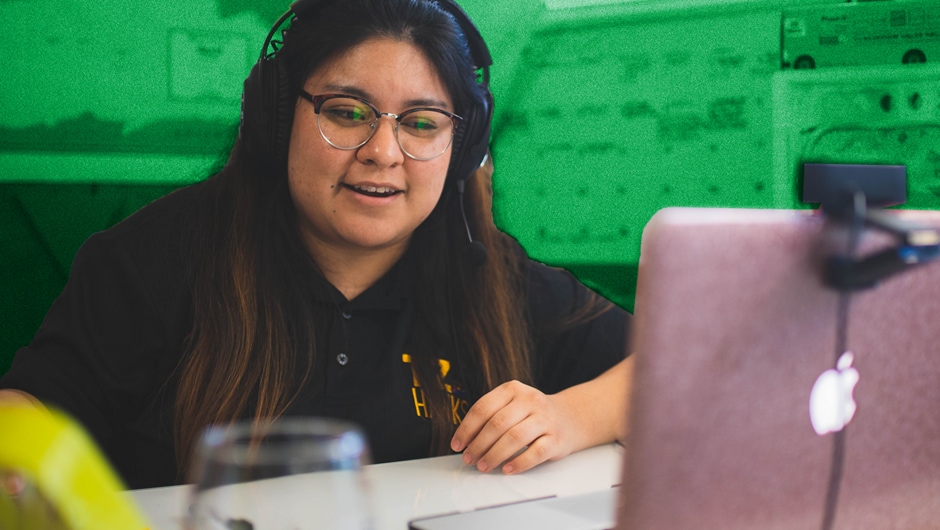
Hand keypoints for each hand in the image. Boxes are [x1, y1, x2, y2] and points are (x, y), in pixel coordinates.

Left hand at [449, 380, 582, 474]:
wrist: (570, 417)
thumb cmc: (533, 414)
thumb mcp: (512, 404)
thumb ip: (491, 416)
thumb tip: (466, 441)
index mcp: (513, 390)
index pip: (483, 408)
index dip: (467, 428)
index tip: (457, 444)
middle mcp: (530, 401)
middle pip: (497, 424)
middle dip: (478, 444)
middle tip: (469, 458)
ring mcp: (545, 419)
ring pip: (515, 438)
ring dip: (494, 455)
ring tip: (484, 465)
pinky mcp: (556, 439)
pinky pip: (535, 453)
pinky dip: (518, 463)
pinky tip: (506, 469)